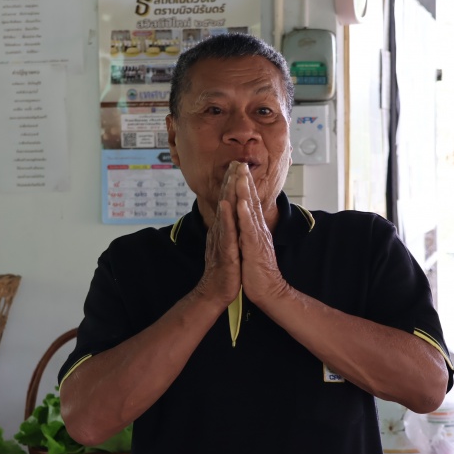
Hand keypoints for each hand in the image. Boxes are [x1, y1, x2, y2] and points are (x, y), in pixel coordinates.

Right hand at [195, 164, 241, 306]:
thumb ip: (227, 229)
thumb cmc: (225, 271)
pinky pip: (226, 233)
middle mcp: (221, 231)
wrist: (216, 292)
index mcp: (224, 229)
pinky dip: (226, 218)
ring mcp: (222, 241)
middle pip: (225, 203)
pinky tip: (226, 205)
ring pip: (225, 214)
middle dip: (230, 182)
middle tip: (234, 162)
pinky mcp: (225, 252)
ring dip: (227, 194)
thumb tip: (228, 216)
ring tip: (230, 176)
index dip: (231, 184)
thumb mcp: (227, 245)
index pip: (228, 203)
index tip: (236, 166)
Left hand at [233, 163, 287, 305]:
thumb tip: (246, 221)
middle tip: (240, 162)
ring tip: (240, 175)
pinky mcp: (254, 248)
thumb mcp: (252, 246)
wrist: (268, 290)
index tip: (238, 169)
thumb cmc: (258, 270)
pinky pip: (248, 229)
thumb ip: (250, 232)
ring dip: (245, 192)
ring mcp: (257, 237)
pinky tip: (241, 203)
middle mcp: (258, 229)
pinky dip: (244, 215)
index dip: (244, 185)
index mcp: (256, 229)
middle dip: (245, 181)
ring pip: (251, 211)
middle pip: (252, 201)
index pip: (250, 203)